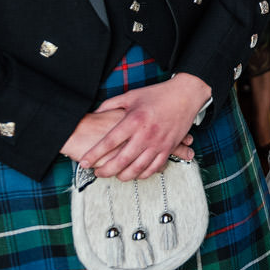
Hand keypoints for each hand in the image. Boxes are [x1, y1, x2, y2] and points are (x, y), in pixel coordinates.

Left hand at [79, 73, 209, 180]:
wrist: (185, 95)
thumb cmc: (158, 94)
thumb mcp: (131, 96)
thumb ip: (111, 104)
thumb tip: (95, 113)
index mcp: (134, 120)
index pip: (109, 142)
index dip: (94, 154)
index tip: (84, 162)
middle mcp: (145, 134)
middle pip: (121, 160)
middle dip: (106, 170)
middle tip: (97, 172)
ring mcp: (158, 143)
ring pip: (138, 168)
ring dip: (123, 175)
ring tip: (115, 175)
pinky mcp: (168, 148)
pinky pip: (154, 167)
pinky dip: (143, 174)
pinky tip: (135, 173)